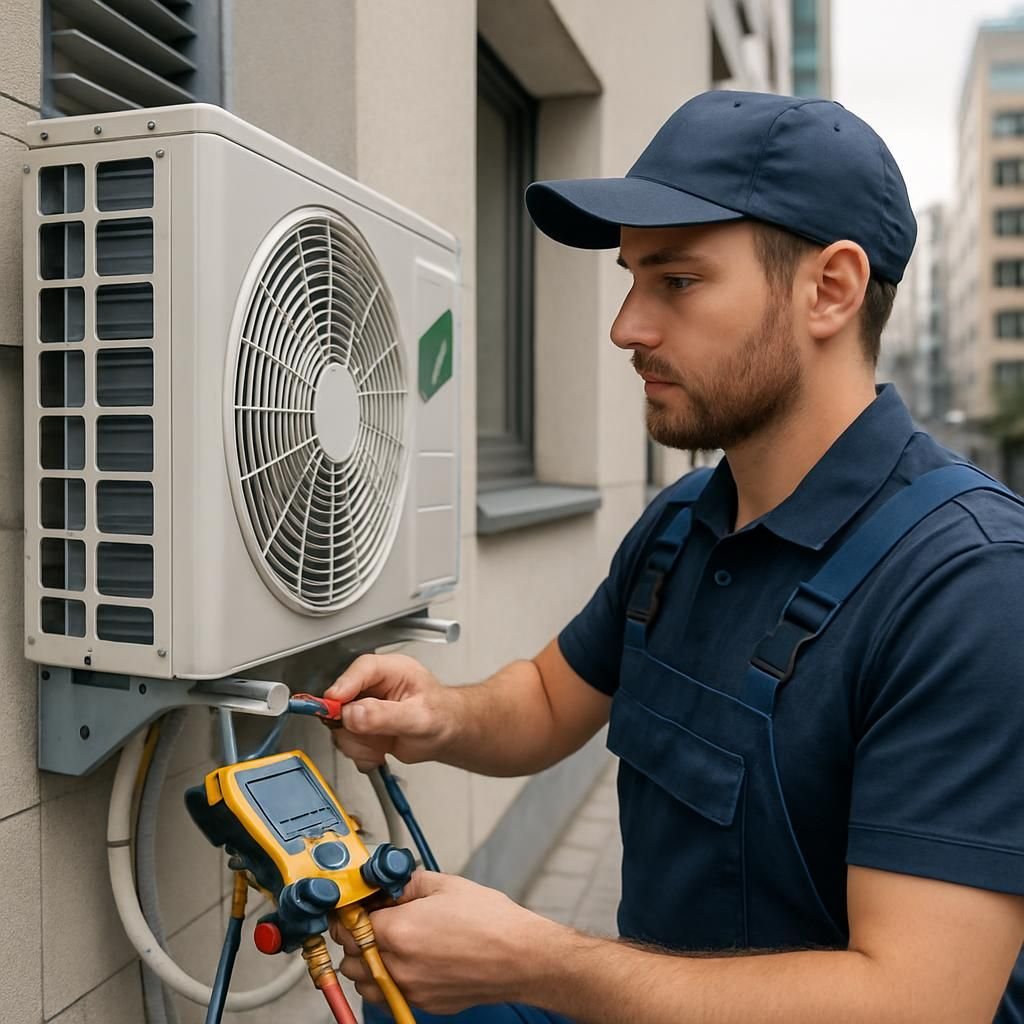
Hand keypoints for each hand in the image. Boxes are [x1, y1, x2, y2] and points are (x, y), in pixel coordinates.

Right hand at [324, 653, 455, 770]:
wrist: (445, 735)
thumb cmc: (442, 717)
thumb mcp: (419, 718)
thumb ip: (385, 716)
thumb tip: (353, 713)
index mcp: (392, 670)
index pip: (361, 669)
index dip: (345, 685)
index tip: (333, 704)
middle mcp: (374, 685)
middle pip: (342, 698)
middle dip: (352, 724)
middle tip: (371, 735)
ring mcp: (365, 706)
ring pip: (339, 723)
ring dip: (357, 742)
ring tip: (381, 744)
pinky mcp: (360, 725)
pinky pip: (345, 740)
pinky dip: (360, 752)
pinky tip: (378, 751)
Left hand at [331, 871, 566, 1014]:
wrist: (520, 957)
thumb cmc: (489, 921)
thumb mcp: (445, 884)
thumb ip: (407, 883)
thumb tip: (388, 886)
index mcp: (399, 931)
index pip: (350, 927)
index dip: (351, 914)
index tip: (357, 908)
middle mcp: (399, 966)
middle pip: (351, 958)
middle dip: (356, 939)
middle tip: (374, 922)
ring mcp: (410, 990)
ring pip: (365, 983)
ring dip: (367, 964)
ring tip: (389, 944)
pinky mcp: (423, 1004)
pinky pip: (389, 996)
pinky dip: (387, 981)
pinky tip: (408, 962)